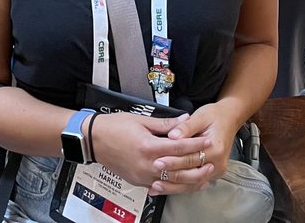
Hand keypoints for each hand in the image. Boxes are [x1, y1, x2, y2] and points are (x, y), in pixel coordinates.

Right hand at [91, 112, 211, 193]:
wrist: (93, 140)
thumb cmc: (114, 127)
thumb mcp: (141, 120)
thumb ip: (165, 124)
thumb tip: (184, 120)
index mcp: (148, 146)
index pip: (179, 147)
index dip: (196, 144)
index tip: (208, 140)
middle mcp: (146, 164)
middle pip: (178, 168)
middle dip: (197, 164)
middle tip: (211, 160)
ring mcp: (142, 175)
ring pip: (172, 182)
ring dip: (190, 180)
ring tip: (204, 176)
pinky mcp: (138, 181)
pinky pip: (160, 185)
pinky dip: (175, 185)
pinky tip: (185, 183)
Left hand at [157, 102, 240, 190]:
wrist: (229, 119)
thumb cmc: (215, 116)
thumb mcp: (200, 116)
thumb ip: (186, 126)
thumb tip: (173, 135)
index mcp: (216, 148)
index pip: (190, 158)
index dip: (172, 160)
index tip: (157, 160)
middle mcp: (218, 163)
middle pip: (190, 173)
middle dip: (170, 174)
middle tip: (153, 173)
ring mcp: (216, 170)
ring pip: (191, 183)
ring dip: (173, 185)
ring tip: (156, 186)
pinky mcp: (212, 174)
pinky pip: (194, 183)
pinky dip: (179, 186)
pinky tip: (166, 187)